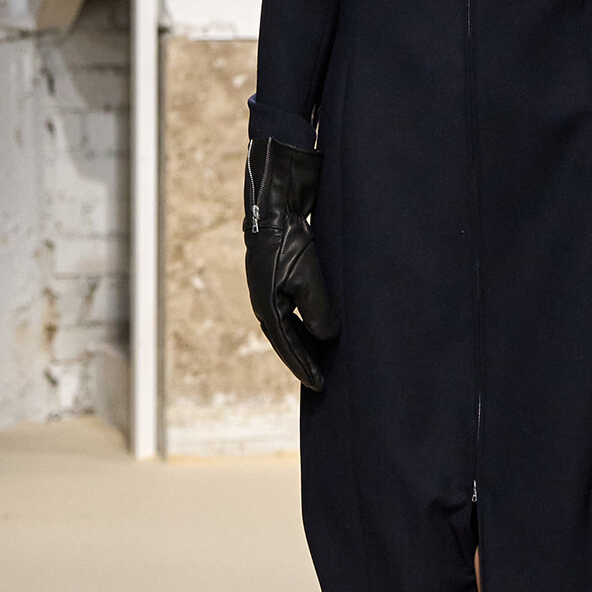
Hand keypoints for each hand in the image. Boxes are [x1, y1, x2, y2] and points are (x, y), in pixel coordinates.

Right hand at [243, 137, 338, 390]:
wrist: (276, 205)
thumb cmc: (290, 241)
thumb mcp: (308, 278)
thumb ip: (318, 311)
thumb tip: (326, 338)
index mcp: (267, 307)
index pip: (287, 346)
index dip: (304, 366)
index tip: (320, 386)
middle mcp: (264, 301)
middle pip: (285, 340)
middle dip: (303, 359)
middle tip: (321, 379)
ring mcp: (269, 289)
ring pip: (288, 325)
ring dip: (304, 342)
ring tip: (321, 358)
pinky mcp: (278, 276)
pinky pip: (291, 309)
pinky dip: (304, 322)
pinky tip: (316, 325)